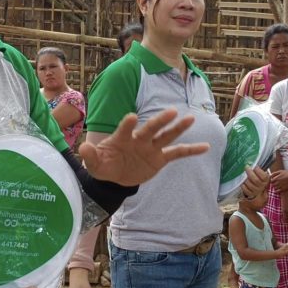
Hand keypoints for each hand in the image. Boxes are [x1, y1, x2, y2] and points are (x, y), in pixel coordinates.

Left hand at [78, 109, 207, 185]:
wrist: (115, 177)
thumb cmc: (104, 165)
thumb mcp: (94, 165)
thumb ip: (90, 156)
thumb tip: (83, 148)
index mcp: (122, 138)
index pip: (125, 129)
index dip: (128, 124)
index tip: (132, 117)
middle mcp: (139, 139)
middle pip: (151, 128)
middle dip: (160, 120)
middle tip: (171, 111)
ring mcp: (151, 148)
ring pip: (166, 136)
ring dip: (178, 127)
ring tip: (190, 119)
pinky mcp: (160, 158)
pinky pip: (177, 153)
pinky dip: (191, 150)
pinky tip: (205, 147)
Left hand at [240, 165, 269, 198]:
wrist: (259, 191)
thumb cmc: (259, 180)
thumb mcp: (262, 174)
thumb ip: (258, 169)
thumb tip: (251, 162)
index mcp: (266, 180)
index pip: (264, 176)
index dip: (258, 171)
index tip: (254, 166)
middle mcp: (262, 186)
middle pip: (255, 180)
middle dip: (250, 172)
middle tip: (246, 167)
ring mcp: (256, 191)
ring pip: (250, 185)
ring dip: (245, 179)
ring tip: (244, 175)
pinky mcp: (251, 194)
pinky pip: (245, 190)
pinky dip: (243, 185)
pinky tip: (243, 182)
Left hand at [270, 169, 287, 192]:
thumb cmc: (287, 173)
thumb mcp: (280, 171)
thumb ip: (275, 173)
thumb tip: (270, 175)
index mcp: (276, 178)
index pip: (271, 181)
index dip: (272, 181)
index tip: (274, 181)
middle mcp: (277, 182)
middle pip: (272, 185)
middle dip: (274, 184)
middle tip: (276, 183)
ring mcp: (280, 186)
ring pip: (275, 188)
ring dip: (276, 187)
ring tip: (279, 186)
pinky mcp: (283, 188)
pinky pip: (277, 191)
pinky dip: (277, 191)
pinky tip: (279, 189)